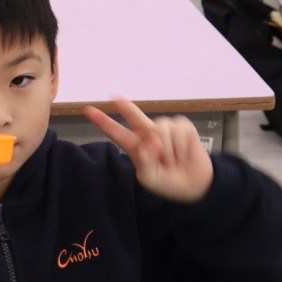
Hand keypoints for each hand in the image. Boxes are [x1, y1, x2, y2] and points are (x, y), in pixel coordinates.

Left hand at [83, 97, 214, 202]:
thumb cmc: (168, 181)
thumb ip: (145, 162)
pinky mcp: (182, 126)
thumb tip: (148, 144)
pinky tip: (183, 154)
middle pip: (135, 116)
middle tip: (113, 96)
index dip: (103, 122)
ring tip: (173, 161)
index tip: (88, 110)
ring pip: (161, 129)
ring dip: (169, 150)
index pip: (116, 132)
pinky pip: (178, 131)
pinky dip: (181, 147)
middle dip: (125, 106)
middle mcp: (148, 134)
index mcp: (136, 146)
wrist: (193, 185)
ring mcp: (166, 128)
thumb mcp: (150, 178)